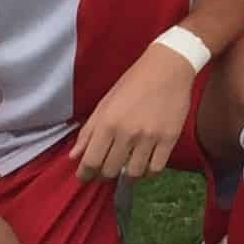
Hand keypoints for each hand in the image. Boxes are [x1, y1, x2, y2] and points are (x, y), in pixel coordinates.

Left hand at [70, 44, 194, 180]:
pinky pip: (156, 168)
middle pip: (110, 171)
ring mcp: (150, 138)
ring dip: (127, 175)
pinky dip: (148, 172)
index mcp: (108, 123)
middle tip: (107, 168)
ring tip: (127, 166)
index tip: (85, 176)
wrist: (168, 67)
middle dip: (105, 174)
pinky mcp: (170, 139)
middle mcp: (127, 133)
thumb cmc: (133, 82)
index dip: (85, 174)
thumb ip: (88, 131)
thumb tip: (74, 156)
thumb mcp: (105, 103)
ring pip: (134, 174)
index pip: (91, 162)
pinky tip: (145, 164)